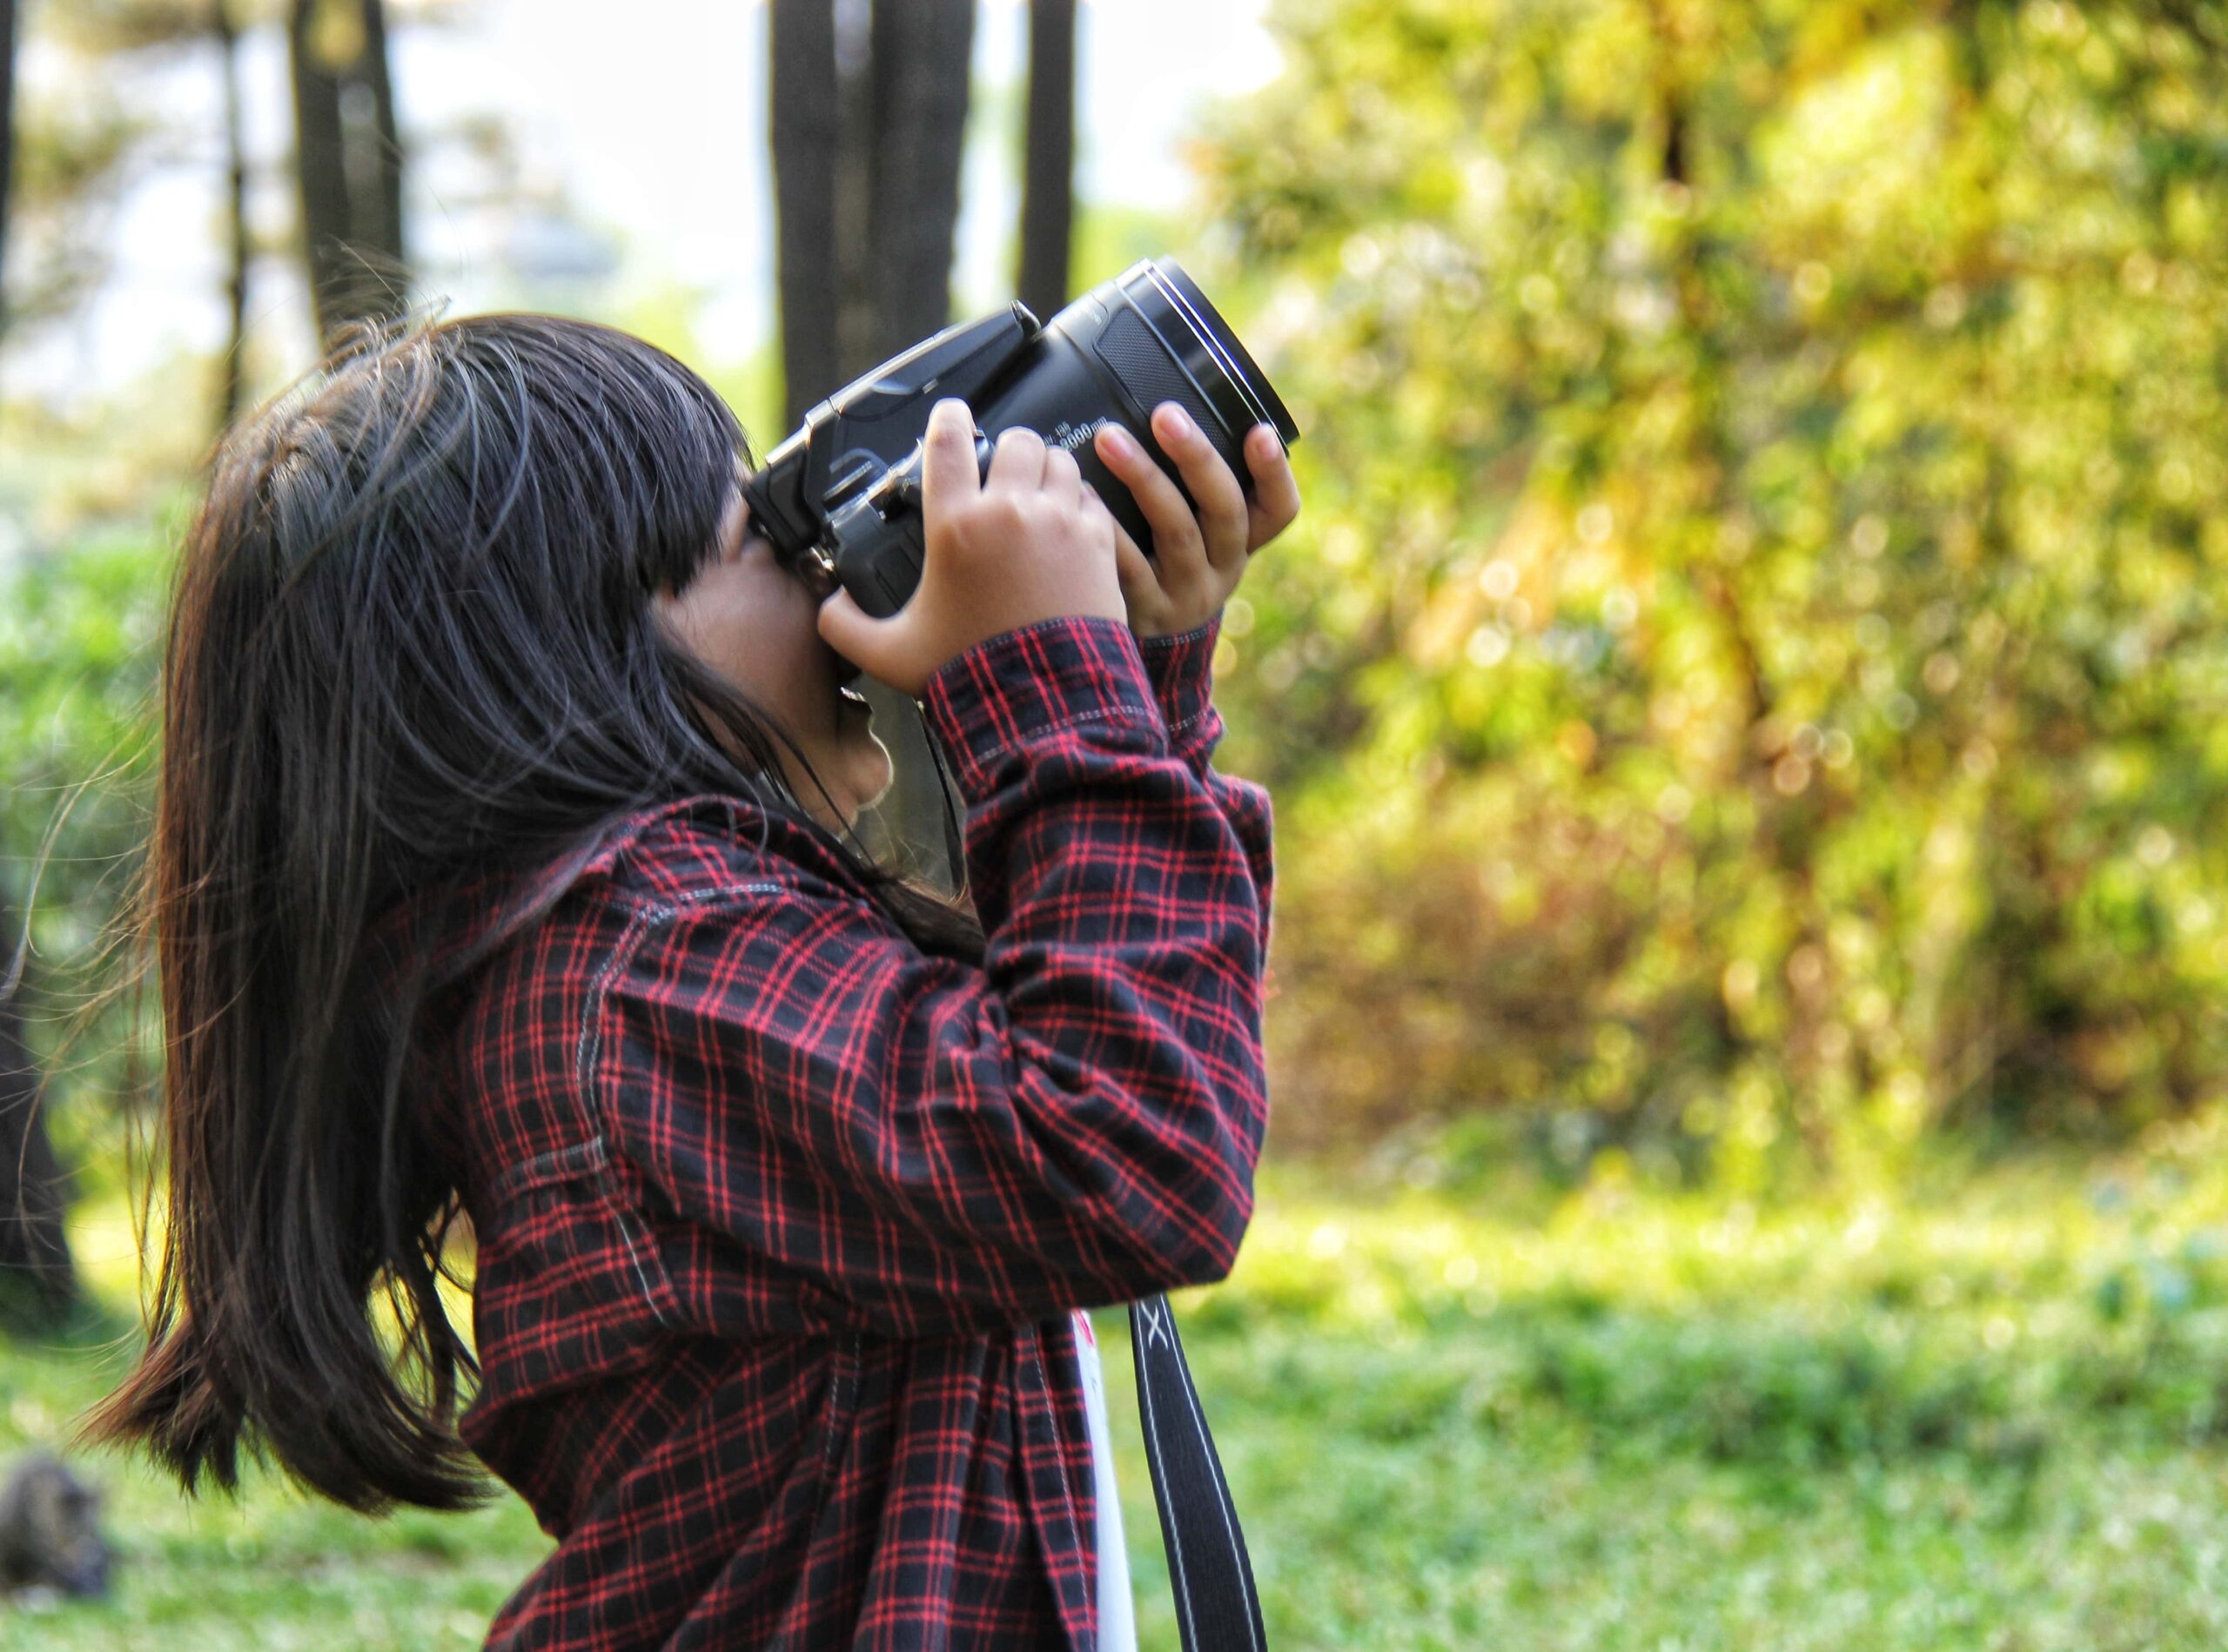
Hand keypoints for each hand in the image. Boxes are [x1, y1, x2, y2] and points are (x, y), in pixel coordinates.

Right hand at [818, 399, 1125, 697]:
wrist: (1046, 705)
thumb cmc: (973, 675)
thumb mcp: (891, 654)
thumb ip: (846, 627)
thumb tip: (829, 606)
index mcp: (955, 527)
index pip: (948, 442)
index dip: (949, 417)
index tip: (953, 414)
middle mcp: (1009, 512)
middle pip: (1015, 441)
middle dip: (1007, 450)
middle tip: (1002, 472)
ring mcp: (1059, 523)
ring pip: (1059, 461)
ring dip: (1046, 471)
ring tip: (1037, 493)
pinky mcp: (1097, 544)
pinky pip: (1092, 499)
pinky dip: (1080, 505)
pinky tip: (1069, 523)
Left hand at [1093, 404, 1300, 639]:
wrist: (1130, 650)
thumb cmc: (1157, 565)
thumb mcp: (1189, 533)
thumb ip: (1188, 484)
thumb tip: (1165, 405)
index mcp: (1241, 542)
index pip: (1279, 509)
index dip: (1274, 472)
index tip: (1259, 431)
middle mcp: (1223, 568)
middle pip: (1225, 510)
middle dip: (1198, 457)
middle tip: (1165, 415)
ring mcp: (1186, 594)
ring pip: (1177, 531)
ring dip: (1145, 479)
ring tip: (1109, 439)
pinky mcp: (1146, 613)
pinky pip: (1129, 567)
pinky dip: (1107, 527)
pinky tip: (1081, 493)